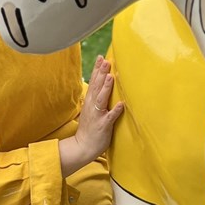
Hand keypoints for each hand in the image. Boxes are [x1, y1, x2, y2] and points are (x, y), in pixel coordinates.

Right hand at [58, 56, 124, 176]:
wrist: (83, 146)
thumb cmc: (90, 128)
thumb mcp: (91, 110)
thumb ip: (97, 98)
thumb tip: (102, 84)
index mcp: (90, 102)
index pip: (94, 82)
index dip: (97, 70)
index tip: (101, 57)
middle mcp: (93, 106)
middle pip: (97, 87)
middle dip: (101, 73)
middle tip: (106, 60)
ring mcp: (97, 116)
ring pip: (102, 99)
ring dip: (106, 88)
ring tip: (111, 76)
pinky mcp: (103, 126)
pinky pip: (110, 117)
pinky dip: (115, 111)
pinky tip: (122, 104)